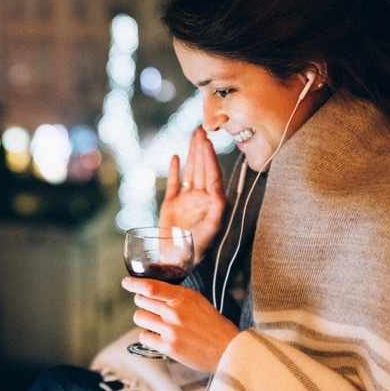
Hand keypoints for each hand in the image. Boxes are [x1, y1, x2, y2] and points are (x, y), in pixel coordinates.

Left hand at [122, 276, 238, 372]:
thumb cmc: (214, 325)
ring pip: (140, 317)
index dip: (135, 283)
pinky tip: (157, 336)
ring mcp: (170, 330)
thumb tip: (155, 293)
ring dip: (144, 319)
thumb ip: (178, 297)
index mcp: (184, 297)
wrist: (228, 349)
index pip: (152, 287)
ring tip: (156, 323)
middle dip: (143, 303)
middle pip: (142, 301)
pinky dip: (148, 336)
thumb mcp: (198, 301)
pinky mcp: (168, 347)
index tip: (126, 283)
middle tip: (151, 308)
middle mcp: (175, 312)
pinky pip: (144, 336)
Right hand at [159, 128, 226, 259]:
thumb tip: (218, 188)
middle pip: (202, 168)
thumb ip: (217, 207)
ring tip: (193, 136)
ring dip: (192, 154)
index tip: (207, 143)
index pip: (212, 175)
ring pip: (190, 171)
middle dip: (202, 150)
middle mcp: (201, 198)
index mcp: (212, 202)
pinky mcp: (171, 204)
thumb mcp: (212, 227)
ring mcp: (186, 200)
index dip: (210, 158)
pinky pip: (174, 183)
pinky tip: (176, 158)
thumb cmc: (197, 247)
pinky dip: (175, 170)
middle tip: (201, 131)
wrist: (175, 259)